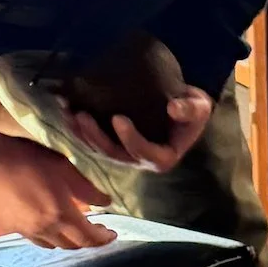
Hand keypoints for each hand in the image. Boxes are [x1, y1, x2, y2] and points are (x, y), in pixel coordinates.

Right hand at [0, 127, 113, 249]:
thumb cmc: (24, 159)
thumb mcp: (62, 167)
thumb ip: (86, 189)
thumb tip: (106, 202)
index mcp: (60, 216)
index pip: (88, 238)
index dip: (103, 239)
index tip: (112, 234)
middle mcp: (44, 230)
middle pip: (72, 246)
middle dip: (88, 241)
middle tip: (96, 229)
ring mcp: (24, 231)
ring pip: (53, 245)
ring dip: (68, 241)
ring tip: (75, 228)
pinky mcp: (9, 227)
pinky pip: (35, 239)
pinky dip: (49, 237)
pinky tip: (49, 225)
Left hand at [60, 85, 212, 171]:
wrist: (179, 106)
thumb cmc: (191, 109)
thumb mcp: (200, 107)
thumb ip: (190, 109)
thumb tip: (173, 107)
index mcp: (162, 158)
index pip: (143, 152)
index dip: (129, 138)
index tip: (118, 118)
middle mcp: (139, 160)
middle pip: (113, 153)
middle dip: (95, 136)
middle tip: (82, 115)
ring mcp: (123, 153)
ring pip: (98, 148)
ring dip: (81, 132)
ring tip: (70, 112)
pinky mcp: (111, 143)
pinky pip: (91, 139)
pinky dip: (78, 126)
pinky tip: (67, 108)